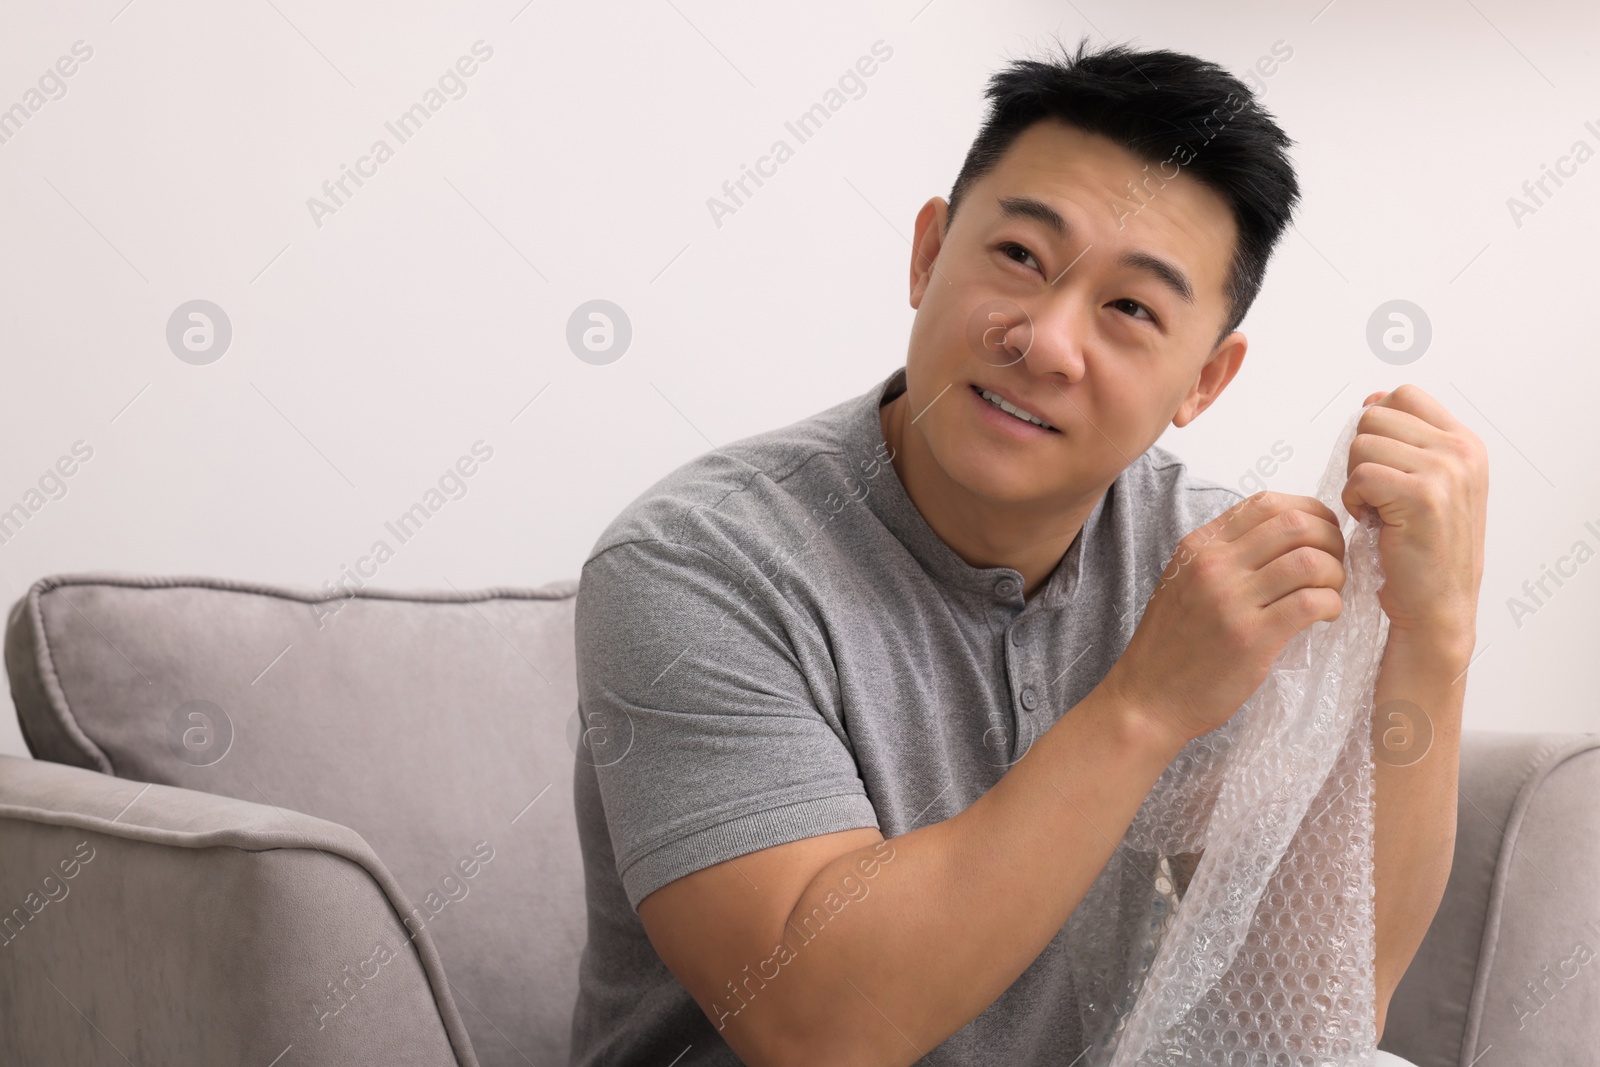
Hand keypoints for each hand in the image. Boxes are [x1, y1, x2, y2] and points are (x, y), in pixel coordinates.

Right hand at [1105, 493, 1346, 748]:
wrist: (1148, 698)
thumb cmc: (1172, 645)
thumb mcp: (1185, 582)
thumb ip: (1225, 557)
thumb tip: (1284, 538)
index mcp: (1198, 546)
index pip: (1266, 503)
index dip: (1308, 511)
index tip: (1321, 534)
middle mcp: (1214, 565)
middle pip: (1295, 524)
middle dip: (1330, 539)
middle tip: (1334, 564)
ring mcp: (1231, 601)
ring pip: (1309, 560)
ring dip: (1335, 574)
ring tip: (1330, 592)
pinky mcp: (1251, 638)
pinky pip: (1311, 602)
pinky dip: (1332, 604)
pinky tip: (1326, 616)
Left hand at [1343, 385, 1487, 654]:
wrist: (1437, 606)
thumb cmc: (1425, 550)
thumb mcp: (1429, 486)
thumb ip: (1408, 442)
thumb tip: (1372, 400)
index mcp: (1466, 443)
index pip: (1405, 395)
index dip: (1377, 424)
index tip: (1379, 463)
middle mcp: (1461, 452)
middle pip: (1375, 417)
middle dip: (1361, 455)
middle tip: (1376, 494)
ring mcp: (1445, 472)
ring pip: (1363, 444)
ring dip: (1355, 479)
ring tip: (1377, 509)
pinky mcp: (1422, 497)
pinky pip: (1360, 476)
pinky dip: (1353, 499)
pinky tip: (1372, 522)